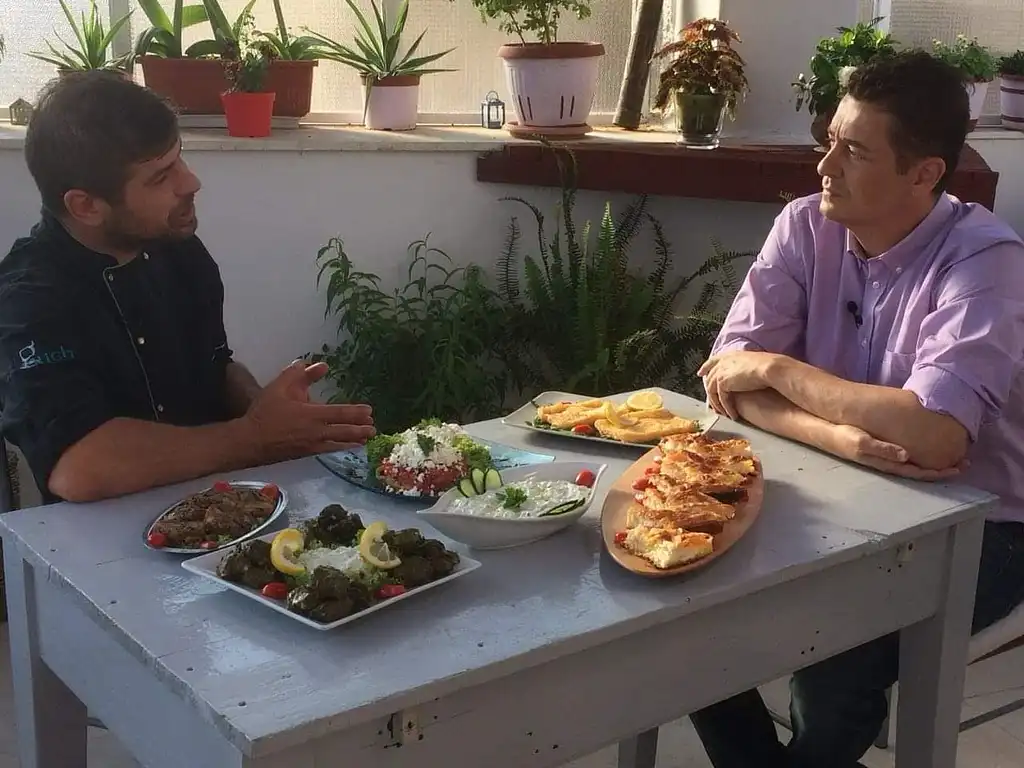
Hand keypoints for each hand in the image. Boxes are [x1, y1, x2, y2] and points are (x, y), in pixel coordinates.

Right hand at [241, 361, 375, 462]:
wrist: (250, 440)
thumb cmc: (265, 411)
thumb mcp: (281, 386)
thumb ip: (302, 374)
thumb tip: (322, 365)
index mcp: (312, 415)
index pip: (341, 414)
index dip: (357, 413)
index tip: (369, 411)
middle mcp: (316, 432)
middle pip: (345, 431)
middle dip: (361, 429)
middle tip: (373, 428)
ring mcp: (312, 446)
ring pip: (339, 443)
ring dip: (354, 441)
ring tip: (366, 439)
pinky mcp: (306, 454)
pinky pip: (329, 451)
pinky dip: (340, 448)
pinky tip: (345, 448)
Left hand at [698, 351, 777, 419]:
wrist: (770, 368)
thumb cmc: (768, 366)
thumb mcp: (752, 362)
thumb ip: (743, 367)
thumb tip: (746, 373)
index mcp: (729, 355)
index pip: (712, 361)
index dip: (706, 367)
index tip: (701, 373)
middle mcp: (722, 362)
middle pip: (709, 378)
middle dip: (710, 392)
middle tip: (713, 404)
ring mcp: (721, 372)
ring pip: (712, 391)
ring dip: (719, 404)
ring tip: (725, 414)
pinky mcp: (722, 383)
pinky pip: (721, 399)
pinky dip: (726, 408)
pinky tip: (732, 415)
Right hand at [829, 424, 959, 481]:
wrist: (826, 432)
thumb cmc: (842, 436)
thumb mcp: (860, 441)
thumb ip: (882, 448)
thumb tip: (906, 456)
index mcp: (887, 463)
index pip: (918, 472)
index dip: (938, 472)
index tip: (957, 469)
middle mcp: (889, 462)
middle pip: (921, 470)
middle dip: (943, 469)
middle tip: (965, 463)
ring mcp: (886, 456)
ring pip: (916, 463)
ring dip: (935, 462)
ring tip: (953, 456)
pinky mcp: (883, 448)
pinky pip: (909, 454)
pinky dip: (923, 453)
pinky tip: (929, 446)